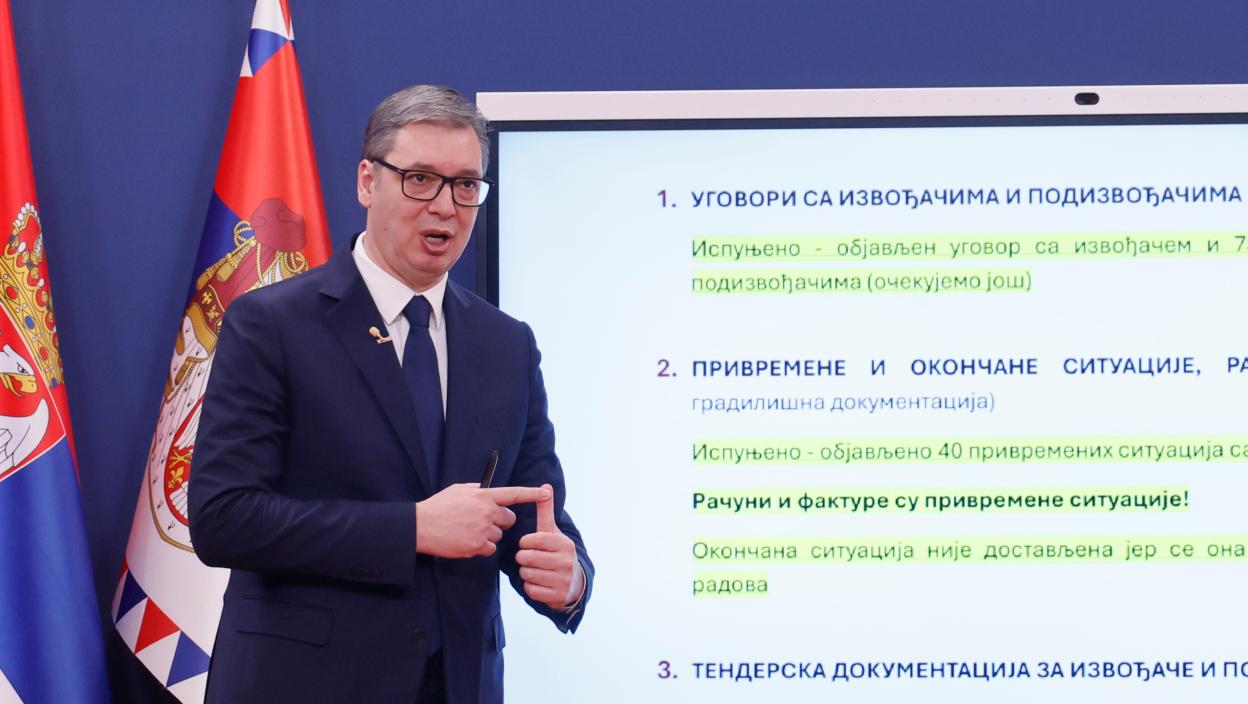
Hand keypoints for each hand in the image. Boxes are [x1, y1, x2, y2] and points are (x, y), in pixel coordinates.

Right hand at [416, 483, 548, 557]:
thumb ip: (476, 490)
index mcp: (484, 496)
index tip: (546, 493)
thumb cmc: (438, 507)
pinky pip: (490, 548)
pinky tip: (468, 542)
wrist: (421, 526)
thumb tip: (487, 491)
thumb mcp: (458, 490)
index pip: (514, 494)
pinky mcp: (478, 546)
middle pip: (509, 519)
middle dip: (501, 521)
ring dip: (489, 535)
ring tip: (469, 531)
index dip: (532, 493)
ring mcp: (483, 530)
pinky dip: (482, 547)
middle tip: (484, 521)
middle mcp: (487, 512)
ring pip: (499, 535)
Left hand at [516, 483, 580, 608]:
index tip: (529, 544)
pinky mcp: (558, 596)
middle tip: (528, 558)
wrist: (574, 583)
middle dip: (523, 558)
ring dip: (525, 572)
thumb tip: (545, 486)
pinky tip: (538, 582)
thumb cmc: (557, 552)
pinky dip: (530, 587)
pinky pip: (530, 590)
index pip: (534, 540)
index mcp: (564, 544)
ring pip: (527, 574)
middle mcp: (566, 562)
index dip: (526, 542)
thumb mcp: (553, 532)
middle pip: (527, 558)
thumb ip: (546, 511)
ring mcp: (563, 580)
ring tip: (534, 569)